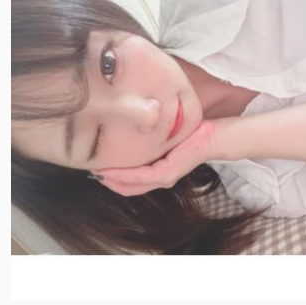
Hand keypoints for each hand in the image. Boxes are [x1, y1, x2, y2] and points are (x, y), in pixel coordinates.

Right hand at [92, 119, 221, 196]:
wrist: (218, 135)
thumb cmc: (194, 130)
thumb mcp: (166, 130)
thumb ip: (151, 132)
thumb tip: (131, 119)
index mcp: (160, 167)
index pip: (131, 177)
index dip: (111, 172)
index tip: (93, 162)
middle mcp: (161, 175)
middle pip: (128, 185)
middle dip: (107, 179)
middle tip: (87, 168)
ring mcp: (165, 176)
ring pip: (132, 184)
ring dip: (113, 179)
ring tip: (94, 171)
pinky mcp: (169, 172)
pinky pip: (142, 176)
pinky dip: (125, 175)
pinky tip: (110, 171)